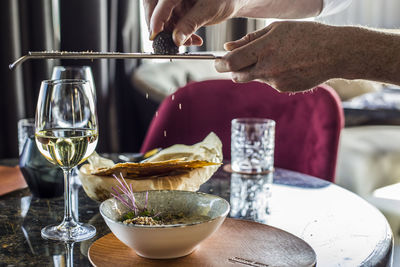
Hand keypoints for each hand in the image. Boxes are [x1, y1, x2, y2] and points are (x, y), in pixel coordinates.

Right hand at [143, 0, 243, 45]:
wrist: (233, 0)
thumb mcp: (209, 10)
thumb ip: (190, 24)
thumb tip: (176, 40)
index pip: (162, 1)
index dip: (157, 17)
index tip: (155, 34)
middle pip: (155, 8)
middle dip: (160, 28)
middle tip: (165, 43)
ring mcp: (175, 1)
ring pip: (163, 19)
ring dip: (171, 34)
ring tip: (187, 43)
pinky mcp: (178, 10)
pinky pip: (172, 24)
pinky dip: (179, 35)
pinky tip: (192, 40)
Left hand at [215, 21, 342, 91]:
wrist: (334, 53)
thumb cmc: (306, 35)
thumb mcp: (277, 29)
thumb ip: (249, 40)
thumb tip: (228, 47)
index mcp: (264, 48)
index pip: (231, 62)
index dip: (220, 63)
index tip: (218, 62)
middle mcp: (267, 67)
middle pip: (237, 75)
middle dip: (233, 70)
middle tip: (236, 62)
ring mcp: (275, 81)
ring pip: (254, 78)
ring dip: (254, 71)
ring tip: (274, 57)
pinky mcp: (283, 89)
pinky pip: (269, 83)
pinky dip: (271, 75)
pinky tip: (287, 65)